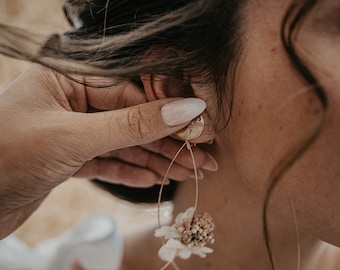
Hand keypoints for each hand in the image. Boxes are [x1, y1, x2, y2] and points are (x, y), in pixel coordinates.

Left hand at [0, 65, 211, 237]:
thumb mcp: (76, 136)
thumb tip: (185, 110)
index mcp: (68, 78)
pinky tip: (154, 178)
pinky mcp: (70, 157)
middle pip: (133, 119)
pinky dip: (130, 170)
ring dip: (156, 160)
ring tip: (187, 173)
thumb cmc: (4, 157)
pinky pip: (109, 160)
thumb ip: (133, 124)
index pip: (133, 93)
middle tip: (202, 158)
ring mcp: (72, 130)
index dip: (168, 114)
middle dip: (168, 142)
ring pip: (124, 143)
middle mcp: (72, 101)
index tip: (199, 130)